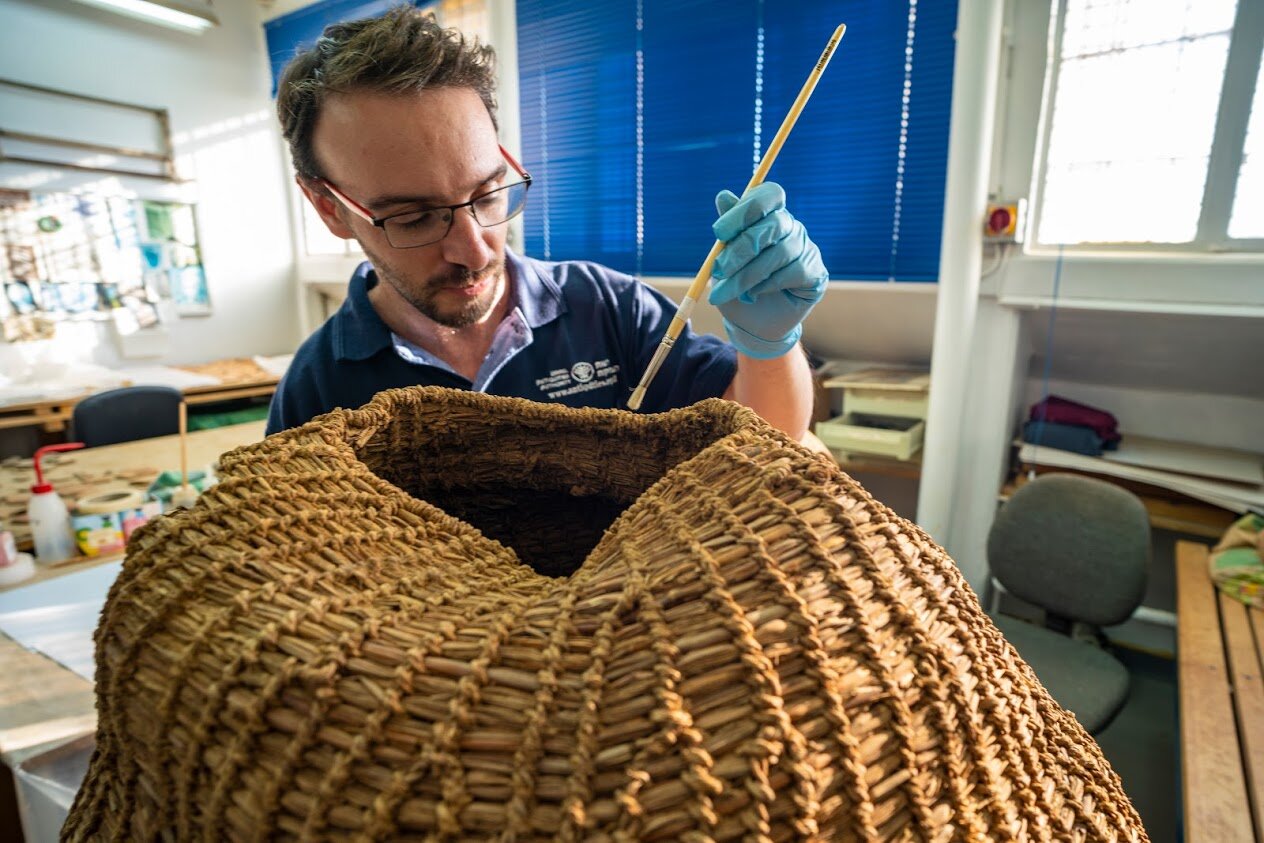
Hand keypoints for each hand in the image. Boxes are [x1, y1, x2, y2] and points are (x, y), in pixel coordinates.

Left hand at [707, 182, 828, 358]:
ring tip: (728, 292)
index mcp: (769, 216)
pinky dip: (769, 284)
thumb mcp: (725, 261)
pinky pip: (794, 272)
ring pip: (780, 252)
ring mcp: (806, 249)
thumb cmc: (737, 288)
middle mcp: (791, 228)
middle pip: (774, 223)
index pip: (769, 195)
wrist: (752, 324)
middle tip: (718, 269)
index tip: (719, 232)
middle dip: (742, 248)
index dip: (746, 209)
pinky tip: (755, 294)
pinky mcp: (816, 272)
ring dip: (749, 274)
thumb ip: (728, 232)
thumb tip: (724, 196)